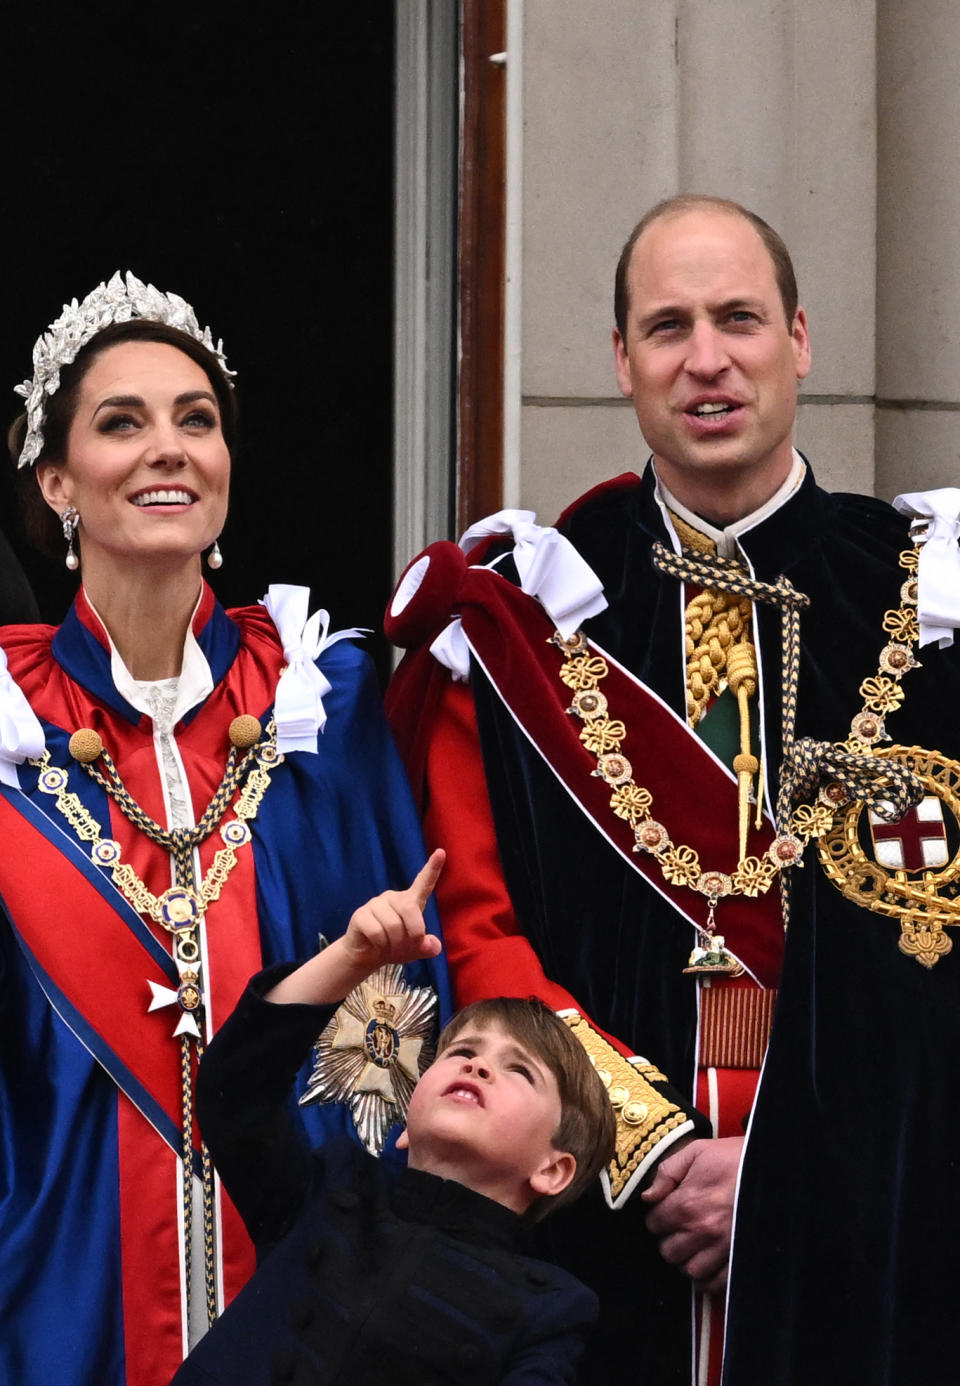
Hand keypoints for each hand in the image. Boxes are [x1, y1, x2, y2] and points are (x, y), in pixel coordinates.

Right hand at [341, 849, 445, 972]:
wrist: (366, 956)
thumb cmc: (395, 947)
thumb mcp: (416, 950)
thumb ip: (429, 947)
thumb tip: (430, 945)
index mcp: (410, 902)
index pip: (423, 883)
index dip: (433, 868)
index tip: (441, 852)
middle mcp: (393, 898)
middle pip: (410, 909)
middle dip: (413, 934)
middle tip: (407, 948)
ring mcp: (375, 904)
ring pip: (393, 925)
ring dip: (395, 944)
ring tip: (389, 947)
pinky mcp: (360, 915)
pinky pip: (377, 932)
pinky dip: (380, 945)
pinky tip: (376, 944)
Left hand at [641, 1135, 743, 1293]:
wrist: (773, 1166)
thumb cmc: (733, 1158)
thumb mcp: (696, 1152)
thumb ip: (667, 1172)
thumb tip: (648, 1196)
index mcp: (687, 1203)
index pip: (654, 1225)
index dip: (657, 1217)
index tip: (665, 1212)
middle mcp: (703, 1230)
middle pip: (669, 1252)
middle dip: (669, 1240)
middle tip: (679, 1229)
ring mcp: (723, 1248)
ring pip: (691, 1271)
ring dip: (687, 1260)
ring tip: (693, 1246)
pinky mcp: (741, 1257)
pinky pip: (717, 1283)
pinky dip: (709, 1278)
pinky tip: (709, 1262)